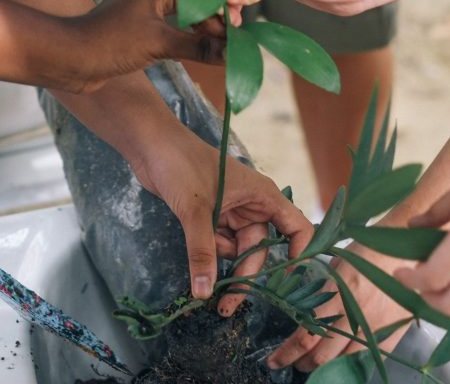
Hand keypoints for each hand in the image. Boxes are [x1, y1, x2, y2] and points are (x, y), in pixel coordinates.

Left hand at [71, 0, 225, 82]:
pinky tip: (201, 54)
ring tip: (223, 51)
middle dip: (214, 24)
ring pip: (183, 18)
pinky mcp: (137, 28)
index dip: (221, 11)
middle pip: (194, 4)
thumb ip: (198, 46)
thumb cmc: (110, 43)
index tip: (238, 30)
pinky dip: (186, 41)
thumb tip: (230, 52)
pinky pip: (170, 31)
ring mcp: (143, 9)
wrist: (70, 59)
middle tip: (234, 44)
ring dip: (201, 34)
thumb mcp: (160, 44)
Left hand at [130, 132, 313, 314]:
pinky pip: (218, 244)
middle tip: (227, 305)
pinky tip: (196, 263)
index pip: (296, 226)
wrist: (151, 145)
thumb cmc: (182, 165)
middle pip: (259, 248)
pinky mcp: (210, 215)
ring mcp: (230, 211)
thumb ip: (202, 252)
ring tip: (203, 278)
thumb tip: (204, 292)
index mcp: (262, 195)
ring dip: (223, 265)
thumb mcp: (195, 211)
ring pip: (236, 249)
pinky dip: (209, 256)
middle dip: (245, 275)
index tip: (286, 280)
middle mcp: (251, 205)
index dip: (299, 253)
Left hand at [269, 243, 411, 371]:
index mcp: (336, 298)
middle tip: (293, 363)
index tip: (274, 361)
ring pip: (342, 363)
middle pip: (321, 356)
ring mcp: (373, 329)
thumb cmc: (367, 252)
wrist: (404, 250)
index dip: (287, 353)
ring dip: (324, 369)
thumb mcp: (336, 266)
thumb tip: (306, 307)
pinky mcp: (390, 334)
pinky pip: (367, 359)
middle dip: (302, 363)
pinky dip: (351, 366)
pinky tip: (341, 366)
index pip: (305, 336)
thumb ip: (322, 290)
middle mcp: (353, 318)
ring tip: (313, 366)